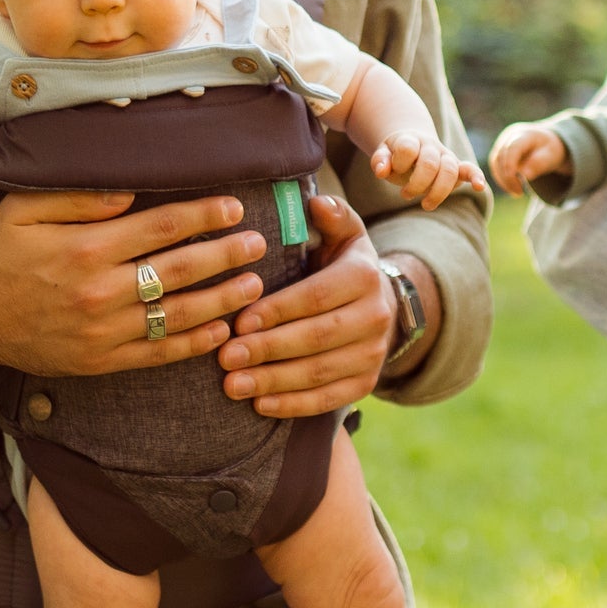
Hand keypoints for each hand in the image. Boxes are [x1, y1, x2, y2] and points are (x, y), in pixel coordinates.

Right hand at [0, 191, 269, 377]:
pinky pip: (158, 353)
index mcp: (85, 249)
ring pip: (176, 315)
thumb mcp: (23, 210)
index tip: (234, 206)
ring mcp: (102, 331)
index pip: (160, 227)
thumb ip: (78, 197)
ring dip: (222, 300)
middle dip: (226, 255)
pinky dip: (194, 343)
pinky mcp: (101, 361)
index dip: (203, 215)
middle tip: (259, 243)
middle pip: (179, 270)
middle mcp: (99, 292)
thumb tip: (130, 191)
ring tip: (254, 286)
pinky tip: (221, 331)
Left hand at [218, 195, 396, 416]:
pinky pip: (328, 399)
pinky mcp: (367, 383)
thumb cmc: (342, 264)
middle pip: (316, 337)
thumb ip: (330, 215)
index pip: (316, 296)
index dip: (277, 310)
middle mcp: (376, 316)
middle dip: (268, 349)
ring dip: (273, 381)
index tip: (239, 321)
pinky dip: (293, 405)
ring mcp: (373, 354)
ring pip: (319, 372)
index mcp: (364, 276)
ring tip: (232, 384)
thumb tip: (315, 202)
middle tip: (226, 356)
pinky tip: (259, 405)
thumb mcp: (342, 233)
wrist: (380, 304)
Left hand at [371, 131, 487, 210]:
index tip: (390, 172)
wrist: (413, 144)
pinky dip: (476, 176)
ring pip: (450, 169)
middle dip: (417, 183)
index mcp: (411, 140)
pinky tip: (479, 186)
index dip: (399, 163)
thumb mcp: (383, 155)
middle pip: (430, 162)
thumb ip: (379, 160)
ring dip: (438, 191)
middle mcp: (431, 146)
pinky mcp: (456, 168)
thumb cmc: (395, 156)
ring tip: (425, 205)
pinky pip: (470, 169)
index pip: (408, 148)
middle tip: (405, 195)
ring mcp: (445, 156)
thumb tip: (381, 171)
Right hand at [488, 122, 570, 196]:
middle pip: (501, 156)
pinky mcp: (498, 152)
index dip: (511, 165)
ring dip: (503, 180)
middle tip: (519, 192)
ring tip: (517, 193)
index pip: (513, 148)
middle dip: (508, 177)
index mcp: (524, 134)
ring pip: (495, 163)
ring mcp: (502, 143)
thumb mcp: (551, 156)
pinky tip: (511, 188)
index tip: (516, 183)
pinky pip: (495, 167)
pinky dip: (502, 179)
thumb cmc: (549, 149)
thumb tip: (524, 176)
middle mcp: (509, 136)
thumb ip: (538, 163)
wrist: (545, 143)